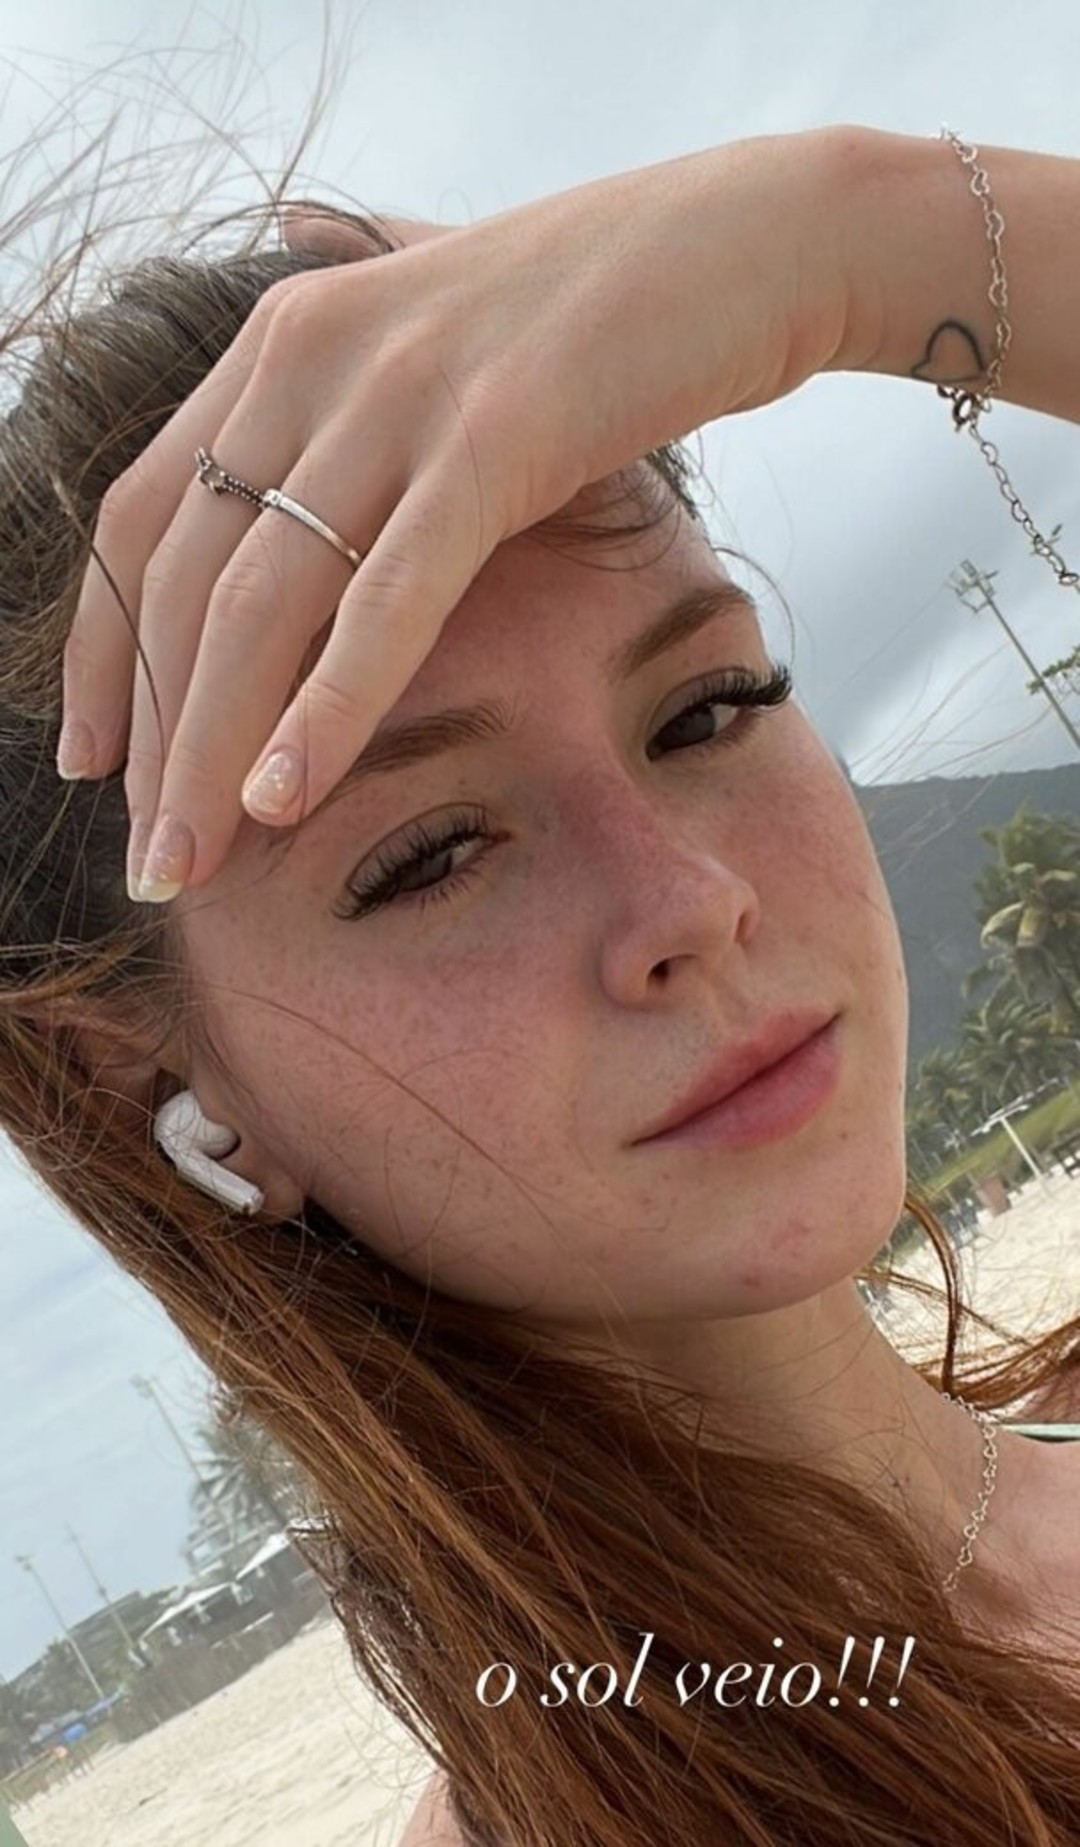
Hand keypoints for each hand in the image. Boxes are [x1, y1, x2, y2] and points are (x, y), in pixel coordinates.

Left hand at [60, 129, 854, 900]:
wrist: (754, 244)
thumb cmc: (606, 317)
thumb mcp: (442, 353)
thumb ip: (358, 390)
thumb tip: (297, 375)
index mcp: (287, 341)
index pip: (144, 517)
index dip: (107, 650)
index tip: (97, 761)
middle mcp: (315, 354)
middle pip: (187, 580)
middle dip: (156, 740)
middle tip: (153, 864)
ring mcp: (403, 390)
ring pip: (264, 600)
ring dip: (213, 750)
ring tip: (191, 865)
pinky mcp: (497, 435)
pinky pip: (388, 596)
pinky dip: (328, 706)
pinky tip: (285, 797)